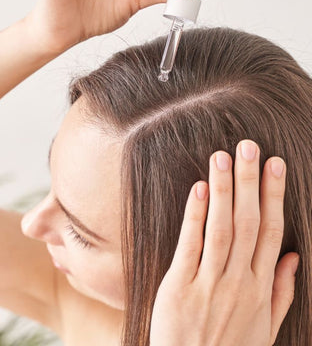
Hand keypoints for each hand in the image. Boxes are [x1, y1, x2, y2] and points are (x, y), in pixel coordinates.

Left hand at [150, 139, 298, 345]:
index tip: (275, 165)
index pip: (271, 231)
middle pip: (248, 223)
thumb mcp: (265, 328)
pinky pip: (190, 245)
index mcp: (261, 288)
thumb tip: (294, 256)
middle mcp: (239, 281)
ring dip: (224, 191)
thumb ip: (282, 291)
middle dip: (250, 182)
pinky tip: (199, 189)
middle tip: (249, 146)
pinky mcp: (180, 286)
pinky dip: (195, 216)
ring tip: (223, 157)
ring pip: (222, 229)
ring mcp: (209, 283)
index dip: (274, 196)